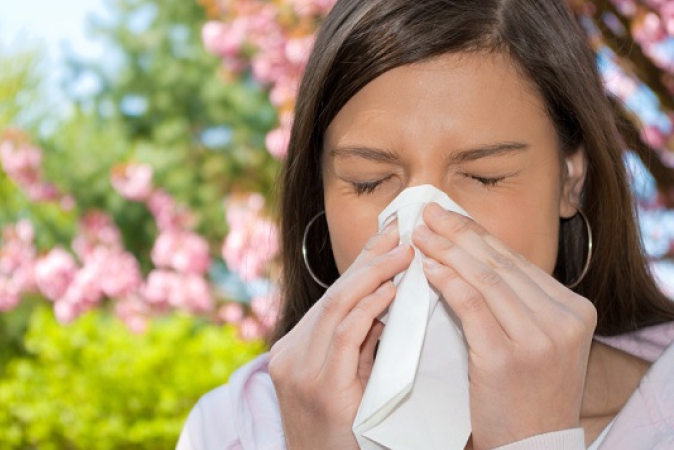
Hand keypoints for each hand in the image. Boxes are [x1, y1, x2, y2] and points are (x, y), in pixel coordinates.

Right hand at [269, 222, 412, 448]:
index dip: (359, 264)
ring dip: (374, 276)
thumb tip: (386, 301)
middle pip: (333, 295)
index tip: (386, 237)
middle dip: (368, 260)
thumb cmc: (343, 435)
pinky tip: (391, 291)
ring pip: (337, 307)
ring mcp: (300, 371)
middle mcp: (289, 355)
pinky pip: (346, 335)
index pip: (331, 297)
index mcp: (293, 350)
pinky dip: (369, 309)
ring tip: (403, 254)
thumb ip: (359, 343)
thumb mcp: (345, 381)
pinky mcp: (321, 388)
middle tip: (399, 233)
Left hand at [412, 203, 596, 448]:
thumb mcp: (539, 341)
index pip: (516, 261)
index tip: (449, 216)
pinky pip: (471, 306)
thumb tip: (470, 254)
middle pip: (500, 263)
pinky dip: (447, 283)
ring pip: (486, 279)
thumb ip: (517, 301)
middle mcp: (564, 319)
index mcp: (575, 309)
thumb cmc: (527, 394)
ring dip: (447, 251)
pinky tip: (428, 269)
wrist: (533, 447)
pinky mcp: (507, 358)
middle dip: (459, 233)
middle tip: (427, 214)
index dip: (478, 234)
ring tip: (420, 235)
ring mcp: (539, 339)